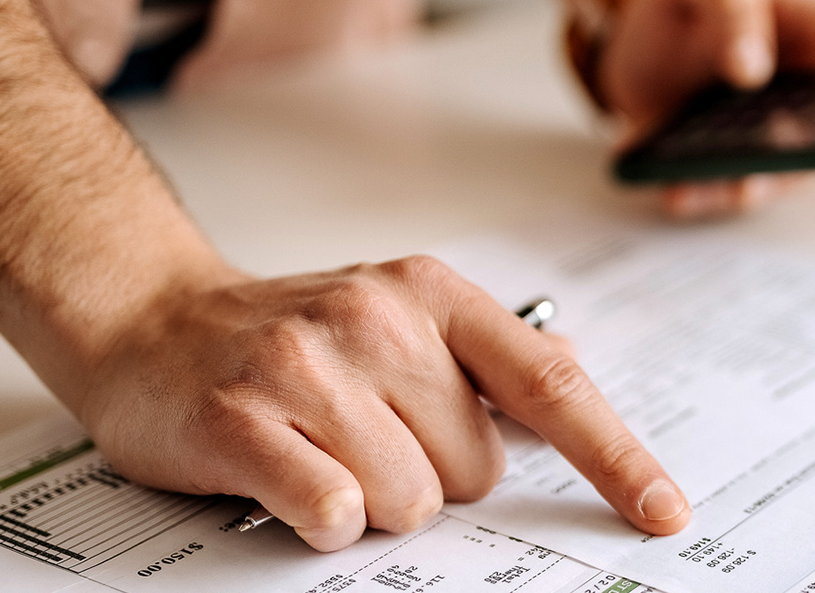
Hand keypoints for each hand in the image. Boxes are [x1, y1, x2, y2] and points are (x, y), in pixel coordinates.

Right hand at [69, 257, 688, 550]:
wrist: (149, 320)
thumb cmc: (287, 332)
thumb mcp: (399, 315)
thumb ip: (488, 351)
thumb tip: (573, 366)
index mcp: (433, 296)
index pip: (551, 384)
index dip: (616, 457)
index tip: (664, 511)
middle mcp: (378, 317)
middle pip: (477, 467)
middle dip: (434, 477)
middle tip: (367, 439)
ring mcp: (309, 365)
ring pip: (411, 499)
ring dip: (375, 502)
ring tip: (323, 453)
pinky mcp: (244, 418)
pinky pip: (335, 510)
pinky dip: (323, 518)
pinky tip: (292, 480)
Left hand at [598, 0, 814, 218]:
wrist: (624, 34)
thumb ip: (729, 2)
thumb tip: (750, 65)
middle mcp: (809, 93)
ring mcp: (773, 136)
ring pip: (788, 173)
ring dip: (763, 182)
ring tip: (740, 183)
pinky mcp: (726, 165)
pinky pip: (726, 192)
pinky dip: (704, 195)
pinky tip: (680, 189)